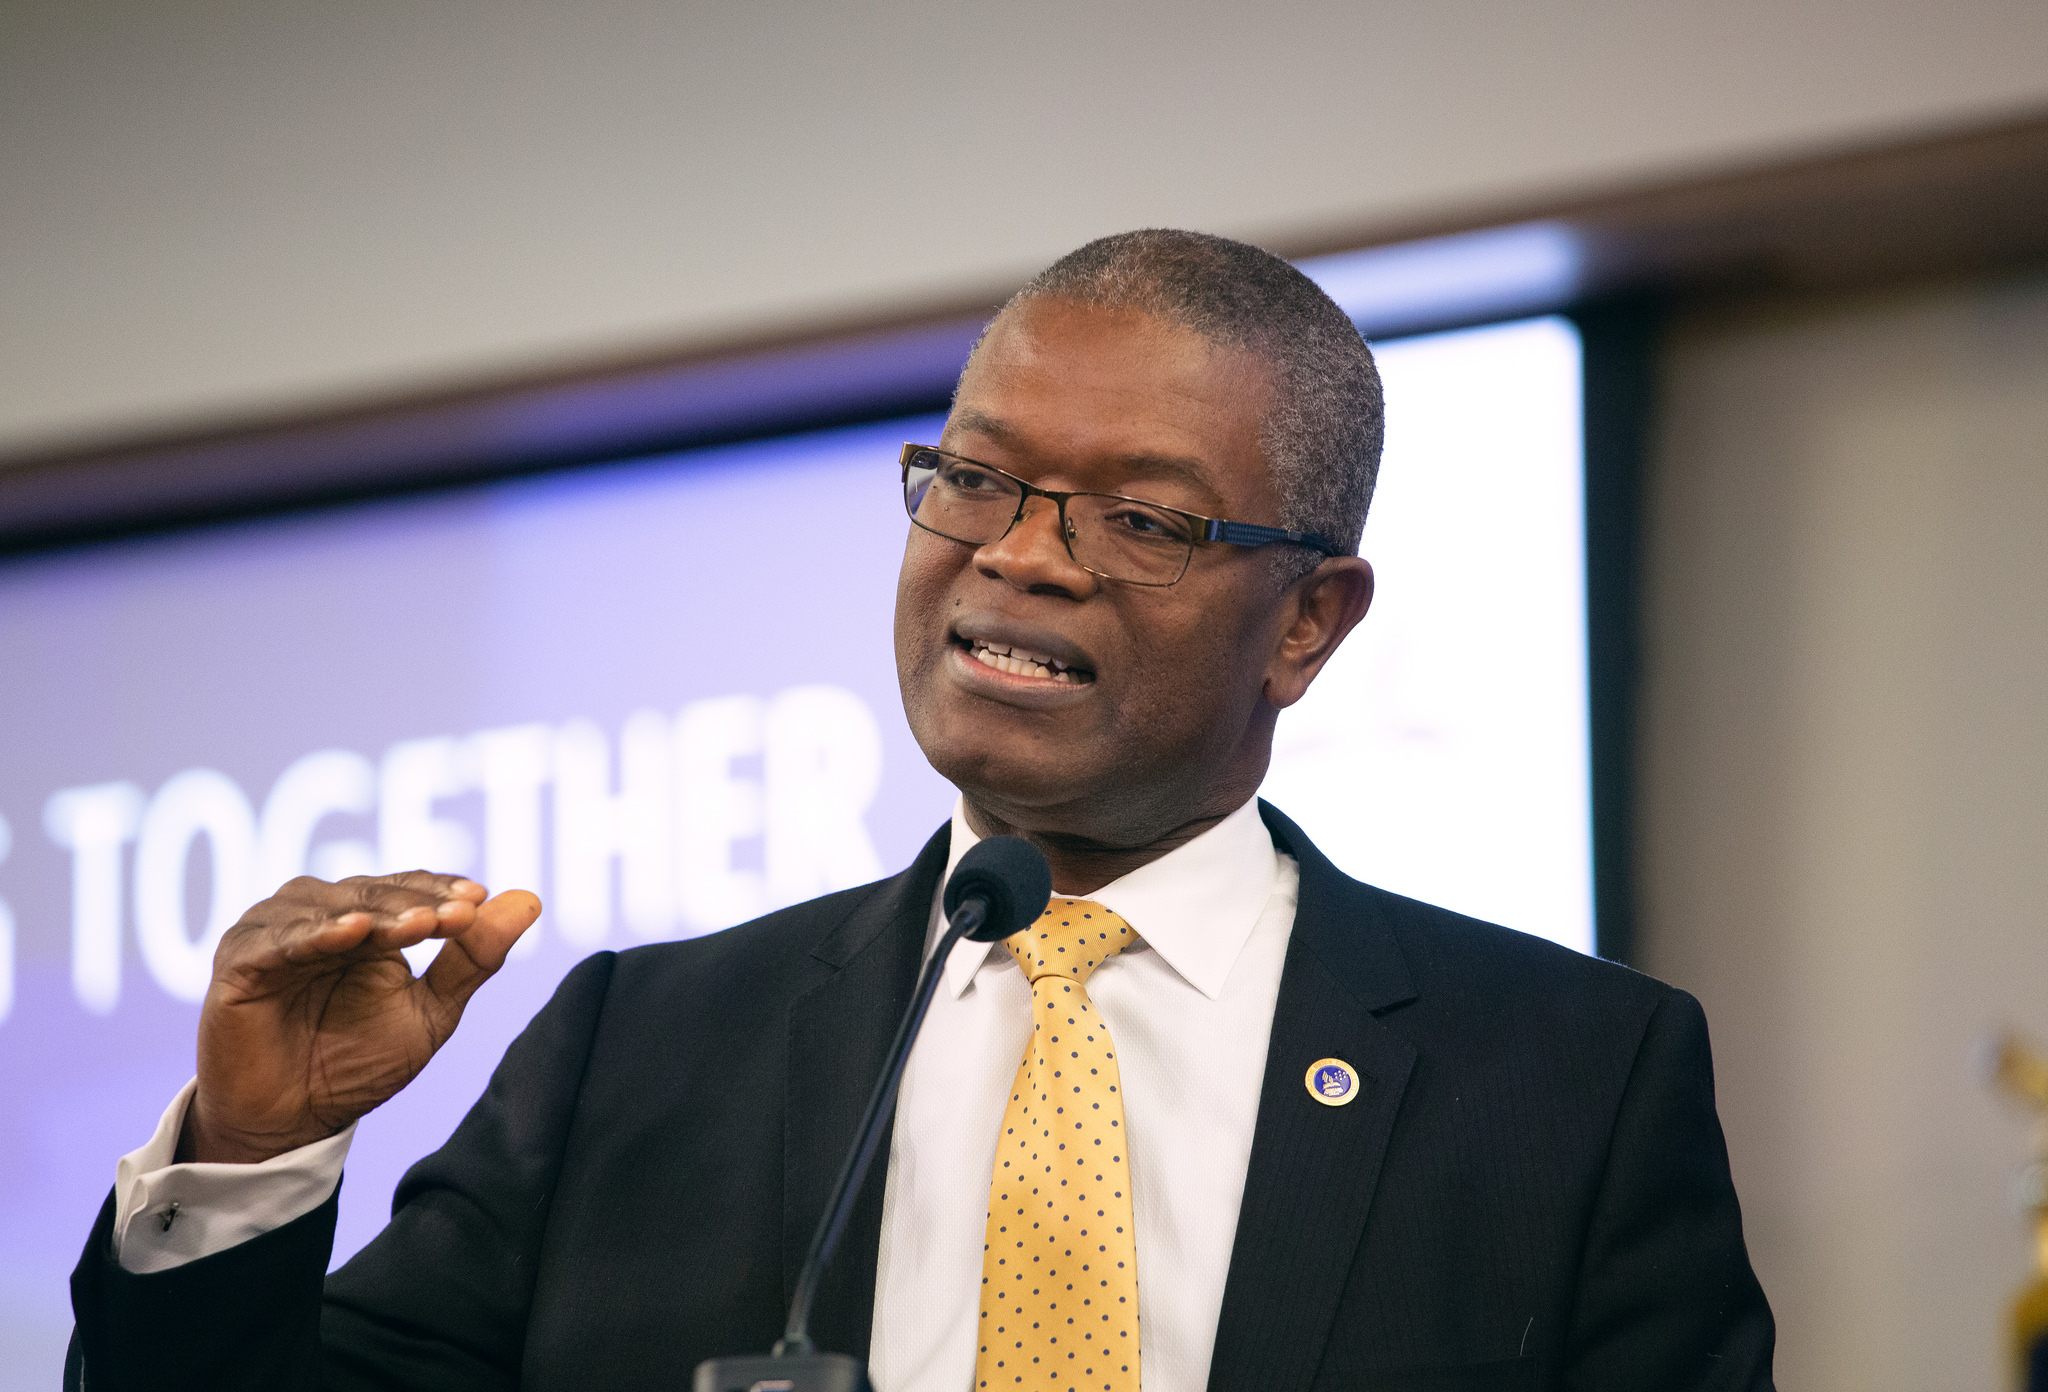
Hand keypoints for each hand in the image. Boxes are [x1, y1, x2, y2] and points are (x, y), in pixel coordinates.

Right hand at [178, 871, 542, 1164]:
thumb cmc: (357, 1064)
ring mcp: (276, 933)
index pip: (409, 890)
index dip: (442, 891)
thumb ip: (474, 959)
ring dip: (374, 912)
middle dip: (417, 902)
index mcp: (367, 921)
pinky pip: (276, 940)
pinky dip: (312, 933)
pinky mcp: (239, 962)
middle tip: (458, 914)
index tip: (480, 901)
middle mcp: (320, 914)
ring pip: (328, 905)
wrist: (292, 1123)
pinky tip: (348, 934)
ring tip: (416, 924)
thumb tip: (530, 899)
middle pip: (373, 893)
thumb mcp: (429, 1013)